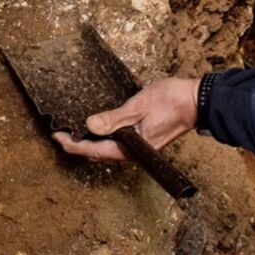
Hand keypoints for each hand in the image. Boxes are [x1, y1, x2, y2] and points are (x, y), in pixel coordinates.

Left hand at [55, 77, 197, 161]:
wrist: (197, 101)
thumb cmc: (171, 102)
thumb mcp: (138, 107)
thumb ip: (114, 118)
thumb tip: (90, 125)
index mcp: (131, 149)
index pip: (94, 151)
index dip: (73, 145)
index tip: (57, 137)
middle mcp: (133, 152)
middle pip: (98, 153)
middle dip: (78, 145)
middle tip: (60, 134)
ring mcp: (139, 147)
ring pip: (107, 148)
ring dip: (89, 141)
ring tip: (73, 131)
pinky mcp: (143, 138)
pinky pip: (117, 142)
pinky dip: (102, 136)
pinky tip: (96, 127)